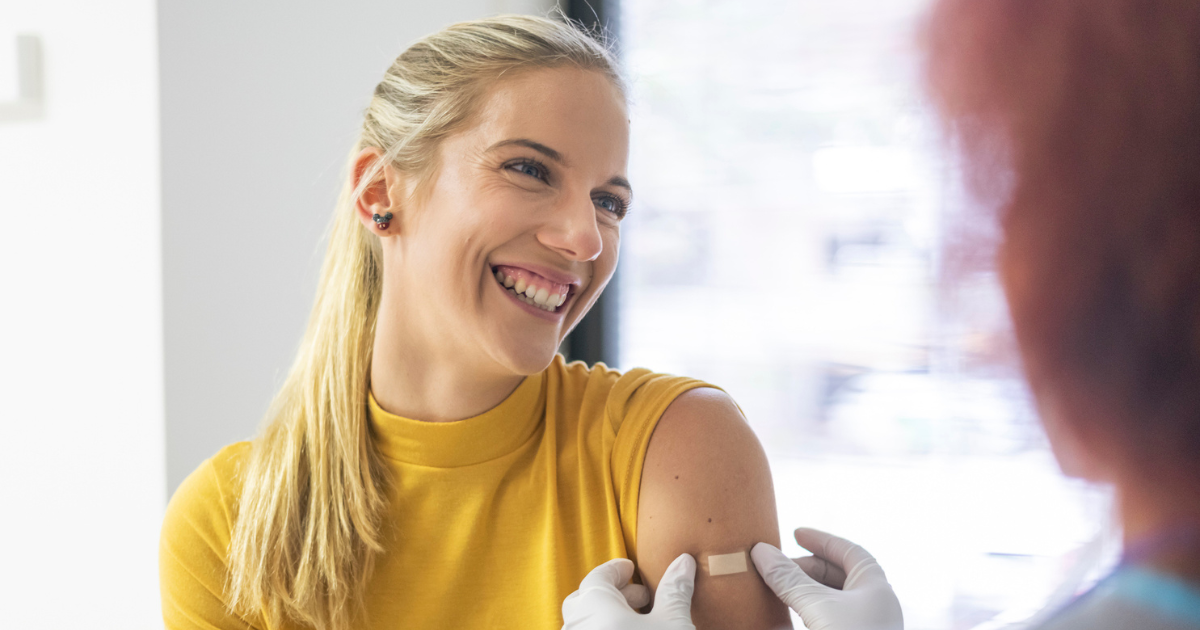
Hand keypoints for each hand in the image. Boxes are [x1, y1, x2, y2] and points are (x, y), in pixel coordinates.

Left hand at [561, 554, 696, 629]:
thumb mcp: (672, 624)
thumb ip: (674, 591)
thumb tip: (683, 562)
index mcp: (594, 608)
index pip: (597, 577)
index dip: (616, 570)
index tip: (630, 568)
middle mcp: (577, 626)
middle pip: (586, 600)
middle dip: (614, 594)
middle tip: (642, 598)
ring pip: (585, 622)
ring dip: (609, 616)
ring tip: (639, 620)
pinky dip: (604, 629)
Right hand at [751, 528, 902, 629]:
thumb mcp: (815, 605)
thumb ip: (788, 578)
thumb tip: (761, 551)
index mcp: (875, 586)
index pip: (849, 551)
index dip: (822, 540)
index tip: (795, 534)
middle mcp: (874, 605)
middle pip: (838, 574)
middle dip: (806, 567)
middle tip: (777, 567)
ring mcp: (865, 626)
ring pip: (832, 599)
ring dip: (805, 590)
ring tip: (779, 588)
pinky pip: (829, 619)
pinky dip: (809, 611)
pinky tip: (788, 616)